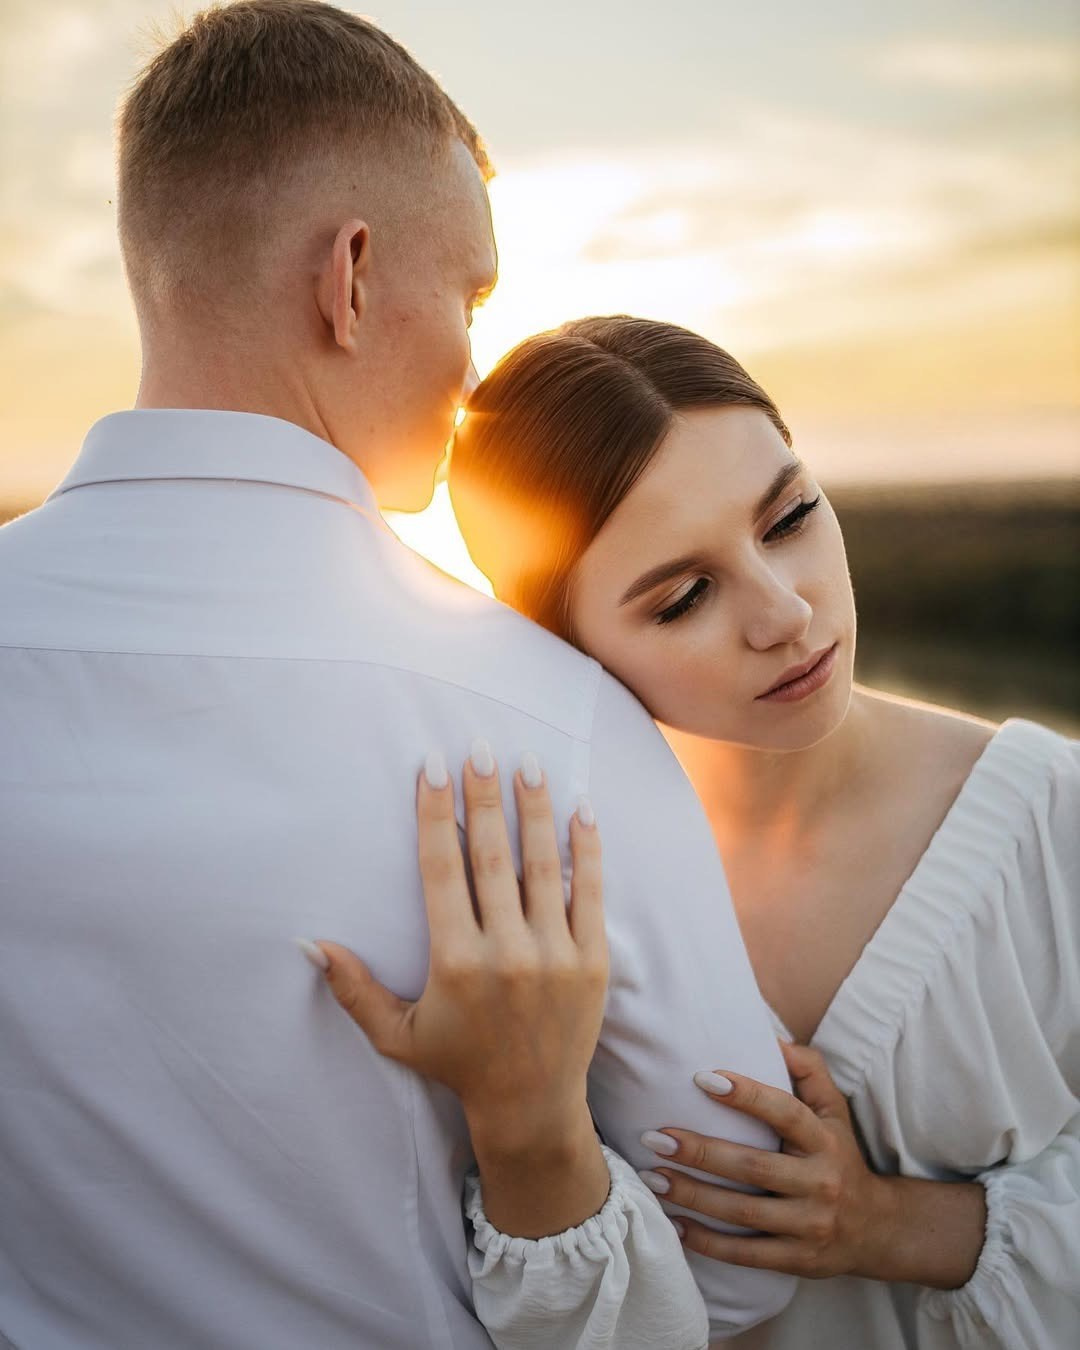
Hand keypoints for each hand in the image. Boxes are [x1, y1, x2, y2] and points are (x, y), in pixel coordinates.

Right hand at [301, 745, 610, 1233]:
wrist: (533, 1105)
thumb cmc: (457, 1063)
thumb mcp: (396, 1034)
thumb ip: (353, 988)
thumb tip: (308, 942)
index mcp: (455, 962)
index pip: (441, 869)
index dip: (435, 813)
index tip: (431, 767)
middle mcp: (506, 952)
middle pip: (492, 855)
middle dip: (484, 795)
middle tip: (480, 746)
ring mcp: (555, 954)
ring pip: (542, 865)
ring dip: (535, 808)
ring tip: (529, 762)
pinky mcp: (594, 960)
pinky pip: (591, 891)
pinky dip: (587, 848)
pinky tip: (581, 807)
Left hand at [641, 1041, 887, 1278]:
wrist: (878, 1228)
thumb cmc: (840, 1154)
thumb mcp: (834, 1108)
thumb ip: (807, 1068)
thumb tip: (770, 1036)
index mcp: (824, 1139)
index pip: (785, 1113)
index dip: (746, 1095)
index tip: (703, 1078)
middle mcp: (819, 1182)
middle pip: (753, 1167)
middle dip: (700, 1152)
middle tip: (655, 1136)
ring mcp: (808, 1225)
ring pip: (743, 1213)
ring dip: (693, 1196)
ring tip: (654, 1178)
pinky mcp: (797, 1260)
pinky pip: (746, 1254)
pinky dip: (709, 1243)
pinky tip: (676, 1226)